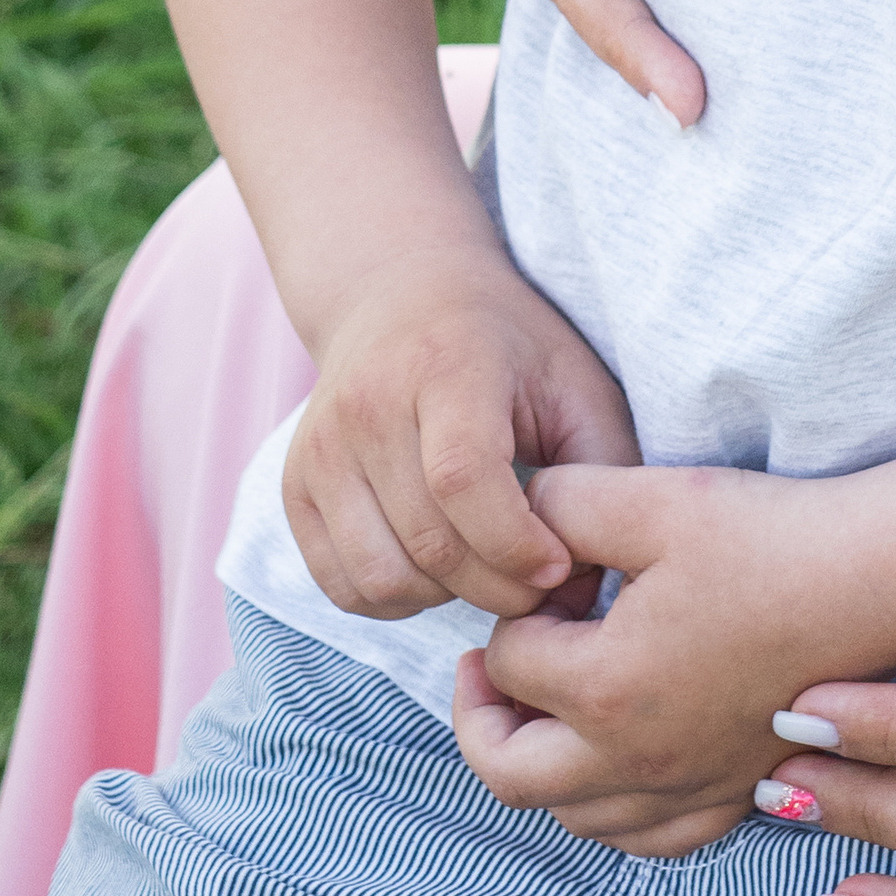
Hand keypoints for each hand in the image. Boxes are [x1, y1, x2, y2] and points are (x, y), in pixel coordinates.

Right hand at [285, 246, 639, 621]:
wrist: (401, 294)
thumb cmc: (508, 345)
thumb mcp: (574, 381)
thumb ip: (599, 466)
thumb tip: (593, 573)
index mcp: (444, 366)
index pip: (462, 477)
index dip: (515, 543)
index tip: (560, 563)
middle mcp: (368, 406)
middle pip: (428, 540)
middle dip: (497, 585)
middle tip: (538, 582)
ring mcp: (322, 449)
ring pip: (381, 575)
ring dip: (447, 599)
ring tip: (489, 571)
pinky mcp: (296, 487)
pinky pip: (341, 585)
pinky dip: (395, 601)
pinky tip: (438, 571)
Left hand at [455, 462, 895, 856]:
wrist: (878, 579)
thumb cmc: (773, 538)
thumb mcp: (656, 498)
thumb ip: (565, 501)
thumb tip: (520, 514)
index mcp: (604, 686)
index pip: (510, 661)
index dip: (517, 607)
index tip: (557, 571)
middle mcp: (634, 758)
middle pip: (511, 772)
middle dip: (482, 718)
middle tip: (486, 667)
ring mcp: (686, 786)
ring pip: (572, 816)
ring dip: (540, 767)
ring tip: (545, 709)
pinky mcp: (732, 793)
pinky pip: (645, 838)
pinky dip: (610, 811)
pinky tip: (619, 764)